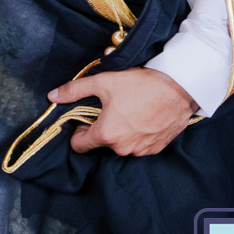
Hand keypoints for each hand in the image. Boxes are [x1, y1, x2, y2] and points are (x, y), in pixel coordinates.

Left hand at [53, 67, 195, 156]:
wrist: (181, 88)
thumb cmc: (140, 85)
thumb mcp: (103, 82)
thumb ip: (74, 90)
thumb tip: (52, 96)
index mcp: (106, 135)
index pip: (79, 146)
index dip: (78, 131)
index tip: (84, 118)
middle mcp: (123, 149)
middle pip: (101, 143)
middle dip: (101, 129)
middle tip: (110, 109)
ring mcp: (142, 150)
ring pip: (121, 145)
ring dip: (120, 132)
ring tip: (128, 111)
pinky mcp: (157, 148)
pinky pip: (138, 145)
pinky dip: (137, 134)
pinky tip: (143, 117)